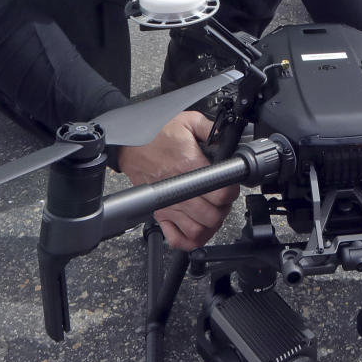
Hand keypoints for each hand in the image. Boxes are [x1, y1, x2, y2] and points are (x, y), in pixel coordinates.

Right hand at [115, 110, 239, 250]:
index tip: (230, 184)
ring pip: (198, 230)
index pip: (220, 192)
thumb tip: (228, 138)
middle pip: (212, 215)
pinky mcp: (159, 212)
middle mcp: (179, 189)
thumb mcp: (188, 121)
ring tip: (212, 212)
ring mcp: (168, 204)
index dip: (231, 190)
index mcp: (189, 166)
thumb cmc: (156, 133)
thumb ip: (211, 128)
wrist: (130, 143)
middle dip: (224, 209)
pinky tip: (197, 229)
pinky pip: (176, 238)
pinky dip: (189, 240)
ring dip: (210, 225)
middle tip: (223, 198)